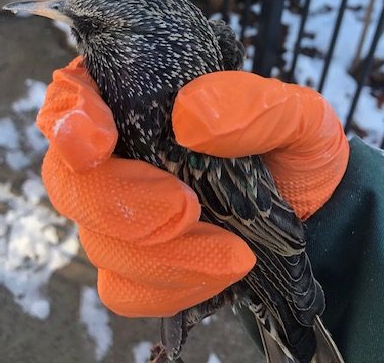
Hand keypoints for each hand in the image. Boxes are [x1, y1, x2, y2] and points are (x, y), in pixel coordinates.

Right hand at [37, 58, 348, 316]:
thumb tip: (188, 118)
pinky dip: (170, 286)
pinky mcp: (135, 262)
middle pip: (71, 181)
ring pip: (97, 241)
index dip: (69, 117)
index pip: (73, 96)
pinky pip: (123, 288)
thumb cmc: (294, 148)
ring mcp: (120, 210)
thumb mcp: (297, 116)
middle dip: (122, 204)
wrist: (314, 211)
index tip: (97, 143)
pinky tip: (219, 270)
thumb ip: (252, 106)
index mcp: (140, 97)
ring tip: (235, 251)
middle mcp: (117, 153)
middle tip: (189, 209)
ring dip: (164, 255)